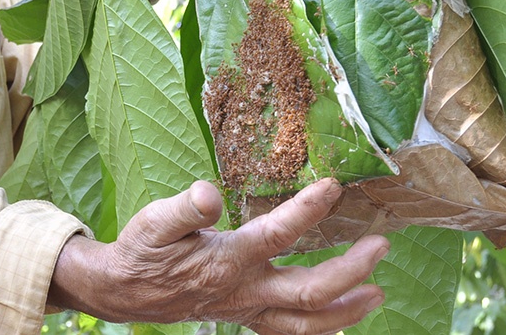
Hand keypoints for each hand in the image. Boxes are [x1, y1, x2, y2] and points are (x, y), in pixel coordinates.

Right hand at [48, 178, 388, 334]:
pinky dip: (320, 329)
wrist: (125, 291)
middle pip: (308, 292)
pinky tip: (342, 321)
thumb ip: (185, 208)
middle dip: (350, 271)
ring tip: (378, 294)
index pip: (277, 235)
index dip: (308, 211)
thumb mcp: (154, 221)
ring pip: (307, 323)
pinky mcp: (247, 317)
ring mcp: (248, 310)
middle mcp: (244, 291)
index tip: (334, 186)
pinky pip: (290, 332)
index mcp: (226, 261)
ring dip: (347, 311)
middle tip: (380, 245)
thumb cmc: (142, 250)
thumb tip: (210, 194)